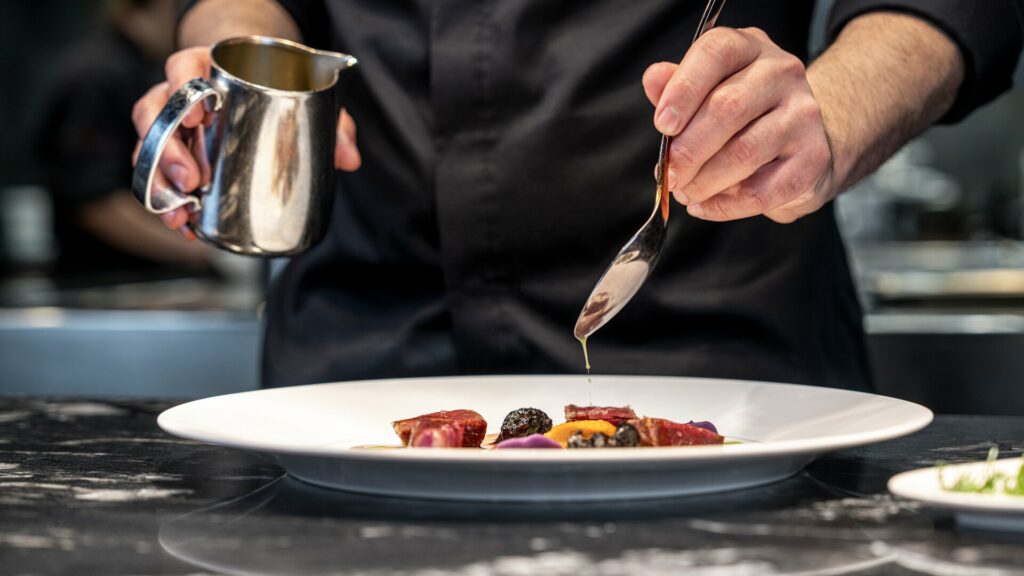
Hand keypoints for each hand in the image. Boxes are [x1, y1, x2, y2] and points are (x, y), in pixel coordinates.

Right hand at [131, 46, 361, 237]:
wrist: (260, 83)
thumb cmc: (278, 87)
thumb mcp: (308, 98)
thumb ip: (332, 123)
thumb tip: (350, 159)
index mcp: (209, 68)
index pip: (182, 67)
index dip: (183, 89)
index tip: (200, 116)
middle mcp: (180, 92)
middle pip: (156, 111)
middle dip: (167, 150)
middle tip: (192, 179)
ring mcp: (172, 122)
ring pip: (148, 145)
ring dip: (158, 181)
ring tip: (180, 211)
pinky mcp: (172, 151)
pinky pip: (157, 172)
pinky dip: (166, 200)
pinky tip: (183, 223)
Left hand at [643, 27, 832, 223]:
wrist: (801, 143)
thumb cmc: (742, 115)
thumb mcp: (707, 91)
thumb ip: (677, 87)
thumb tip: (652, 79)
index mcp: (750, 47)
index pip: (716, 52)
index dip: (684, 89)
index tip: (662, 125)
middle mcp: (783, 73)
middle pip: (728, 107)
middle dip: (688, 149)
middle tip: (670, 174)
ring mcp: (804, 114)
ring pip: (744, 152)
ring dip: (703, 181)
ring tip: (684, 191)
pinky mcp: (813, 158)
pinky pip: (760, 191)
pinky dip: (723, 206)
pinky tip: (703, 205)